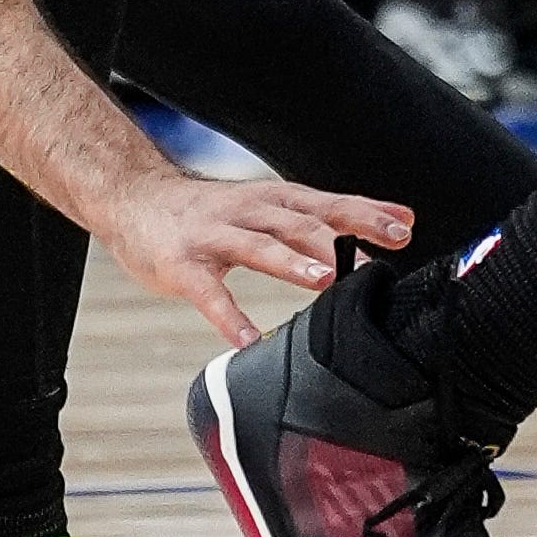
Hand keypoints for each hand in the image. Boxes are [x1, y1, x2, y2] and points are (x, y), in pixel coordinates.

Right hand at [94, 168, 414, 347]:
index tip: (402, 230)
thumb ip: (329, 214)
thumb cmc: (210, 211)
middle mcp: (247, 211)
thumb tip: (403, 217)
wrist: (133, 198)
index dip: (363, 215)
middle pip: (297, 222)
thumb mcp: (270, 204)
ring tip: (321, 281)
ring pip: (256, 246)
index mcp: (272, 200)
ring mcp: (212, 236)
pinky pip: (207, 292)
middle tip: (374, 265)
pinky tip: (244, 338)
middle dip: (337, 241)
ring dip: (290, 262)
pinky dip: (226, 315)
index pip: (325, 203)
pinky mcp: (181, 265)